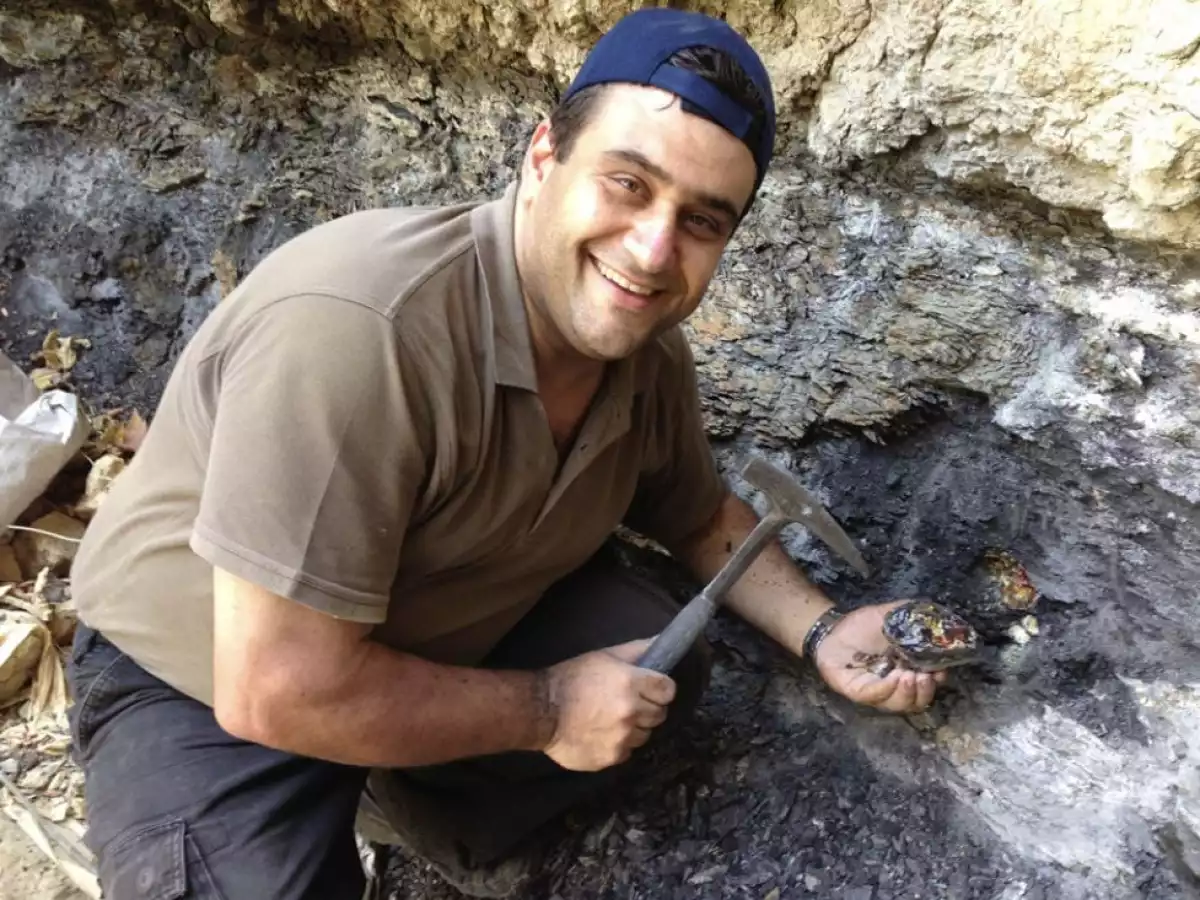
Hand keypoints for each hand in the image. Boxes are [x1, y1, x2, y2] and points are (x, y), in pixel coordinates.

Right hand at [541, 638, 676, 771]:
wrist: (541, 711)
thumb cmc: (572, 678)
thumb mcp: (604, 656)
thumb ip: (637, 650)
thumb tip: (663, 641)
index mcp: (631, 682)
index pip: (668, 690)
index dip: (660, 689)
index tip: (650, 689)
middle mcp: (631, 711)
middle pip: (660, 714)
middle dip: (648, 708)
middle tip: (628, 703)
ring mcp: (623, 737)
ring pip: (645, 734)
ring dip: (635, 728)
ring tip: (612, 720)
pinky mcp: (613, 757)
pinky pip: (628, 751)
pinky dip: (620, 744)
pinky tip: (603, 734)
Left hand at [812, 601, 946, 713]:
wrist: (832, 628)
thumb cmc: (863, 625)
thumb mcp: (891, 615)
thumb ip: (913, 614)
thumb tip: (940, 617)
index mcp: (908, 669)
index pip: (929, 684)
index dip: (938, 681)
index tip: (941, 670)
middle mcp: (894, 685)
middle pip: (916, 701)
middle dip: (924, 692)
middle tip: (924, 677)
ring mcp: (876, 690)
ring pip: (898, 704)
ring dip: (907, 693)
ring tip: (908, 675)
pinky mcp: (857, 691)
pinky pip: (874, 696)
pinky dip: (887, 689)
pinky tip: (893, 677)